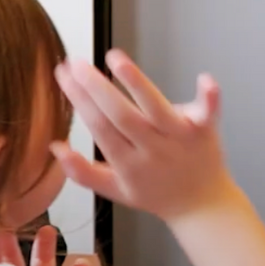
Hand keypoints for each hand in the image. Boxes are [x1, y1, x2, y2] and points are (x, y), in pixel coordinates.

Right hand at [51, 49, 236, 223]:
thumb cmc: (156, 194)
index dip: (79, 100)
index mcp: (128, 164)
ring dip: (136, 82)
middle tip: (76, 62)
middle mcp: (152, 149)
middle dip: (96, 87)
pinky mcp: (205, 131)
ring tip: (115, 59)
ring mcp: (180, 138)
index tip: (63, 75)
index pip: (98, 127)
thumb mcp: (115, 190)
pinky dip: (208, 97)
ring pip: (155, 108)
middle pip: (121, 115)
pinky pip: (208, 112)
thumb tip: (55, 146)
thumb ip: (82, 172)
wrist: (202, 207)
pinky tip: (203, 78)